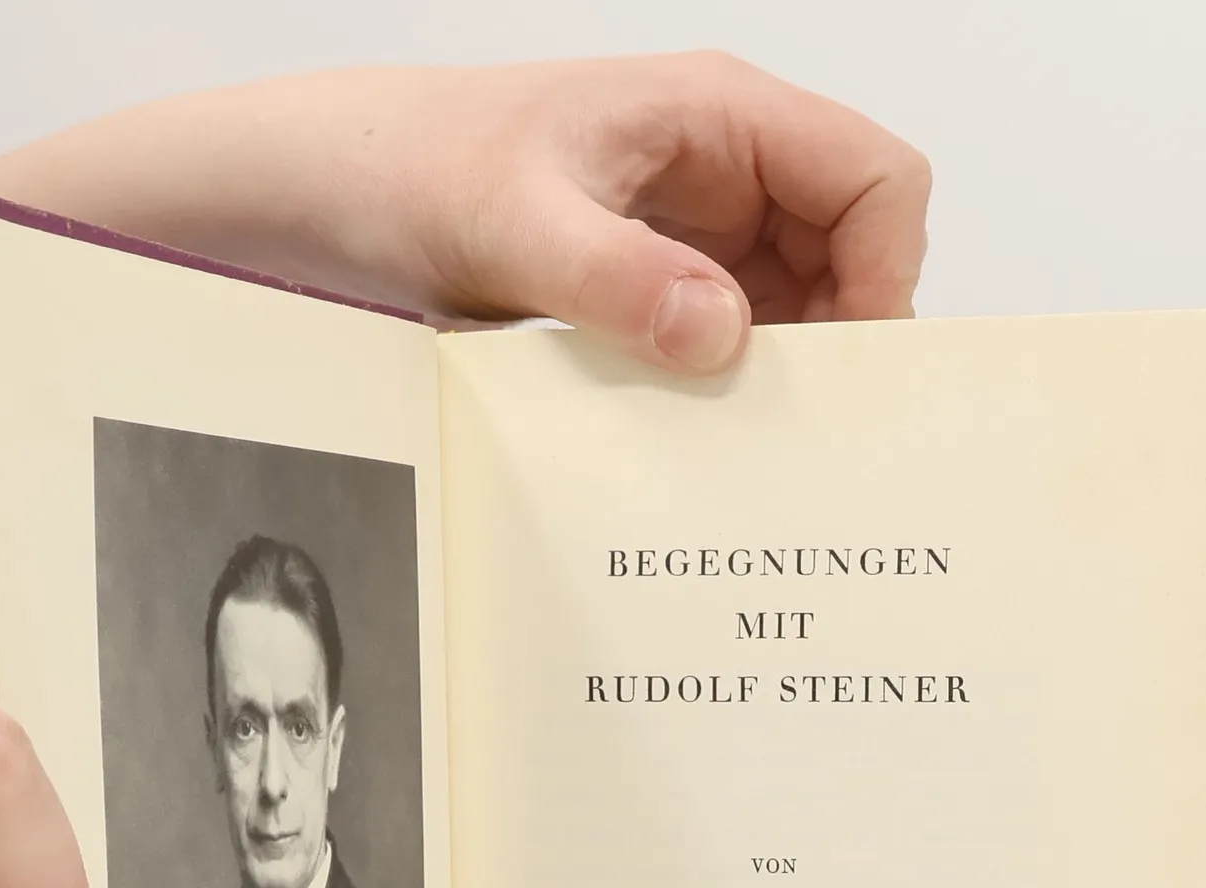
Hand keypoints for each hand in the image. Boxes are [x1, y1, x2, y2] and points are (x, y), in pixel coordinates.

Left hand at [0, 52, 932, 375]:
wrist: (319, 198)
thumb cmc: (407, 167)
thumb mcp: (511, 222)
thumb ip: (621, 276)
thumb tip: (723, 334)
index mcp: (714, 116)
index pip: (873, 178)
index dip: (886, 272)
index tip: (846, 368)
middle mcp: (718, 172)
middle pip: (848, 256)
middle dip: (839, 343)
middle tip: (802, 436)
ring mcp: (687, 235)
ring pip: (793, 313)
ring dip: (780, 380)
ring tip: (747, 454)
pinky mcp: (649, 292)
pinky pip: (725, 345)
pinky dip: (725, 395)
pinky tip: (696, 444)